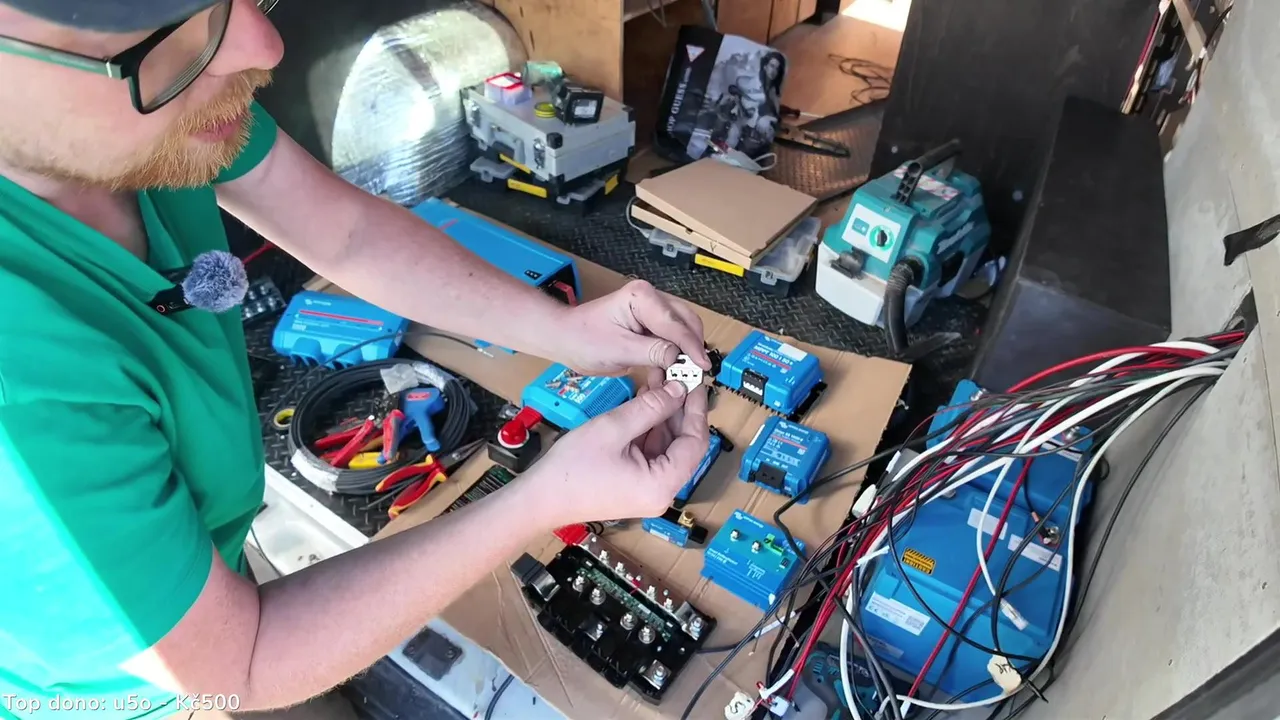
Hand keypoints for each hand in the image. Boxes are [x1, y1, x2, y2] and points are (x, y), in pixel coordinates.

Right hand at [520, 371, 709, 526]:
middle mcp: (661, 491)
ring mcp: (648, 489)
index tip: (695, 381)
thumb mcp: (613, 428)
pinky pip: (650, 451)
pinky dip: (649, 427)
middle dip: (679, 408)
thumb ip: (651, 407)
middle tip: (677, 375)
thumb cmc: (571, 468)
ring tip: (660, 379)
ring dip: (663, 414)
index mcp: (662, 485)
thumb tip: (678, 389)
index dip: (697, 409)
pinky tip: (646, 400)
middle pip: (683, 444)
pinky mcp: (635, 483)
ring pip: (666, 445)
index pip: (695, 443)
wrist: (540, 498)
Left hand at [556, 279, 711, 374]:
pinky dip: (675, 355)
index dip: (691, 347)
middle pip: (686, 323)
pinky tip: (672, 372)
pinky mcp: (651, 325)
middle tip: (697, 374)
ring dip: (686, 353)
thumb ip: (652, 352)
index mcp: (642, 296)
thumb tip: (681, 359)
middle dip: (693, 348)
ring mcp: (652, 311)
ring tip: (686, 375)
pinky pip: (672, 339)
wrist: (566, 340)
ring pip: (683, 331)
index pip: (675, 324)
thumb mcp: (619, 349)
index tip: (702, 367)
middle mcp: (651, 298)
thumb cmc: (583, 339)